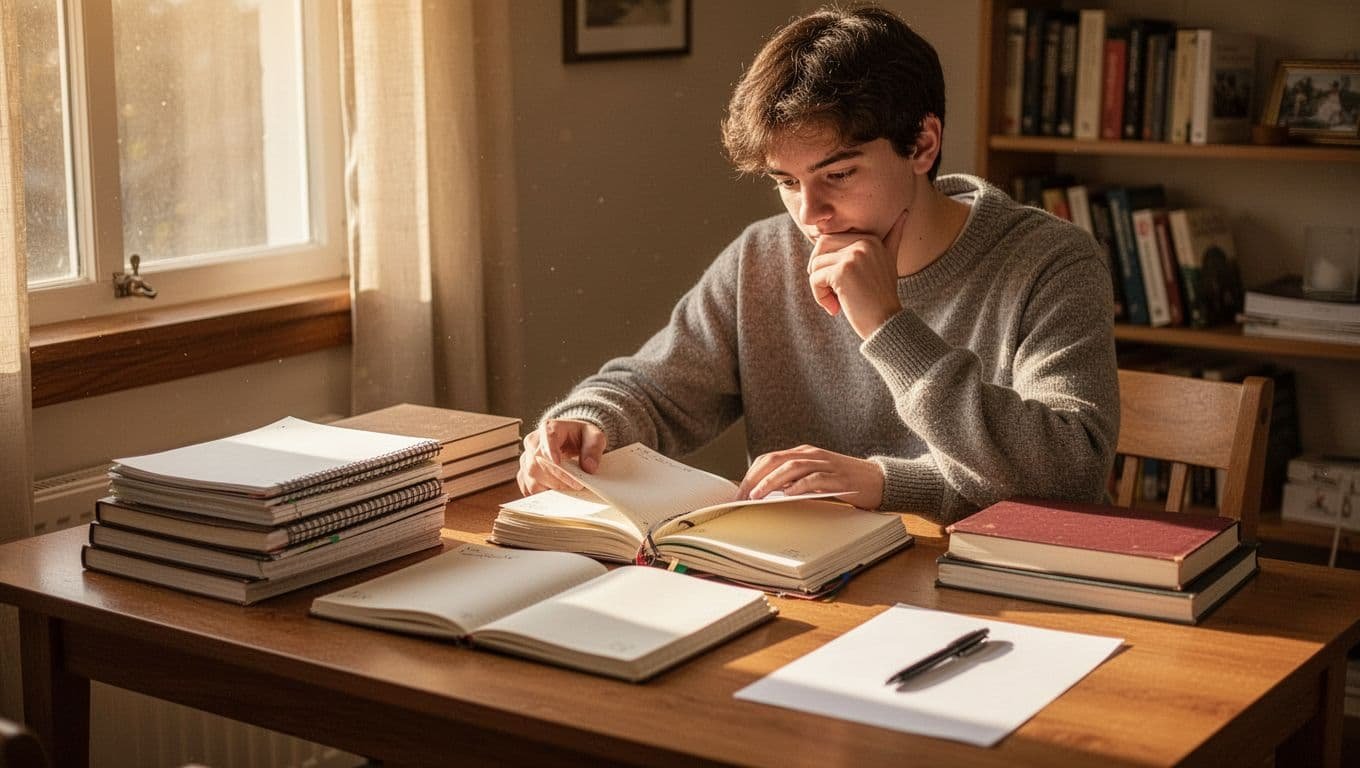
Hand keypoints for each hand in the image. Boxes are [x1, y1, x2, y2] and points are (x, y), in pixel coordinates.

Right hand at [516, 419, 606, 495]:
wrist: (570, 441)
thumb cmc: (580, 437)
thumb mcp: (594, 436)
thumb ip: (594, 448)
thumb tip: (589, 467)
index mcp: (549, 428)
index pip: (547, 437)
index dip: (550, 450)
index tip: (557, 462)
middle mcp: (533, 442)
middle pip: (538, 462)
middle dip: (558, 477)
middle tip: (576, 485)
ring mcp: (526, 459)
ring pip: (532, 477)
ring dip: (551, 487)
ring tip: (568, 488)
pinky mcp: (524, 473)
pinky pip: (528, 487)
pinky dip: (541, 494)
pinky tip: (555, 493)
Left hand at [736, 444, 884, 509]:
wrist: (878, 480)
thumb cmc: (844, 481)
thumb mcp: (814, 478)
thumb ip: (794, 481)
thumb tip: (766, 494)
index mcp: (803, 453)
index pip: (770, 458)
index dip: (752, 474)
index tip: (740, 492)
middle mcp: (812, 455)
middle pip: (776, 461)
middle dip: (756, 478)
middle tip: (743, 496)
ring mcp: (825, 464)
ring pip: (791, 468)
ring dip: (771, 482)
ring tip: (758, 495)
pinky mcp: (837, 477)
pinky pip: (814, 479)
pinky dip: (799, 486)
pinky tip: (788, 495)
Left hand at [807, 208, 908, 338]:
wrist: (886, 323)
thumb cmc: (882, 296)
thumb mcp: (889, 261)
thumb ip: (893, 237)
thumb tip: (905, 212)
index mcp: (871, 238)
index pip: (830, 240)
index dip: (828, 262)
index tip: (840, 283)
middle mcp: (863, 243)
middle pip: (820, 248)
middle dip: (819, 271)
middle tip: (831, 292)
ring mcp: (853, 256)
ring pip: (815, 265)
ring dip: (820, 287)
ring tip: (836, 302)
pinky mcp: (842, 272)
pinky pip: (815, 279)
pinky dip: (819, 296)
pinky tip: (834, 308)